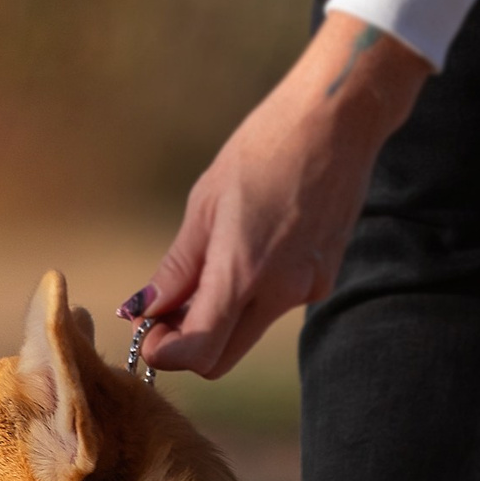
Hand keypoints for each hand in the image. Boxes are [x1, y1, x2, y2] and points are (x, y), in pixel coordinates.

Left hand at [124, 15, 430, 378]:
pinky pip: (275, 306)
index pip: (198, 353)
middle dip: (187, 347)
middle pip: (221, 359)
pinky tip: (251, 247)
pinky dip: (251, 295)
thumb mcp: (205, 205)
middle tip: (165, 311)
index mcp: (244, 270)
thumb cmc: (265, 148)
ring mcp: (308, 290)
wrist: (337, 122)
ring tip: (208, 264)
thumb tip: (142, 310)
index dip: (165, 353)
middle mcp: (282, 292)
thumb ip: (177, 269)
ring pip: (247, 332)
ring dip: (218, 318)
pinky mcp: (323, 280)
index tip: (146, 332)